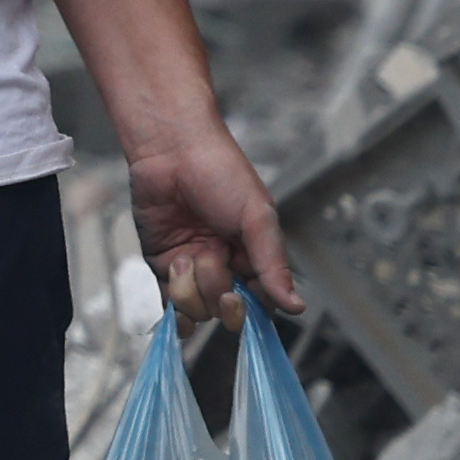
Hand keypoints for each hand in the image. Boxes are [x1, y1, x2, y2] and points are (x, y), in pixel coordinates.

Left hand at [127, 107, 283, 329]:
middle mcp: (224, 266)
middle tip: (213, 257)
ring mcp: (193, 269)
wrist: (171, 150)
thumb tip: (296, 306)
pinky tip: (175, 271)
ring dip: (189, 285)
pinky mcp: (163, 266)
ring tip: (186, 252)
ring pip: (196, 309)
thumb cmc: (220, 172)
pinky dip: (173, 300)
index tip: (242, 291)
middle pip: (224, 309)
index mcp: (253, 256)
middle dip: (217, 288)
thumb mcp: (257, 218)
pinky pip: (170, 304)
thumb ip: (273, 265)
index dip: (251, 306)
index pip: (260, 302)